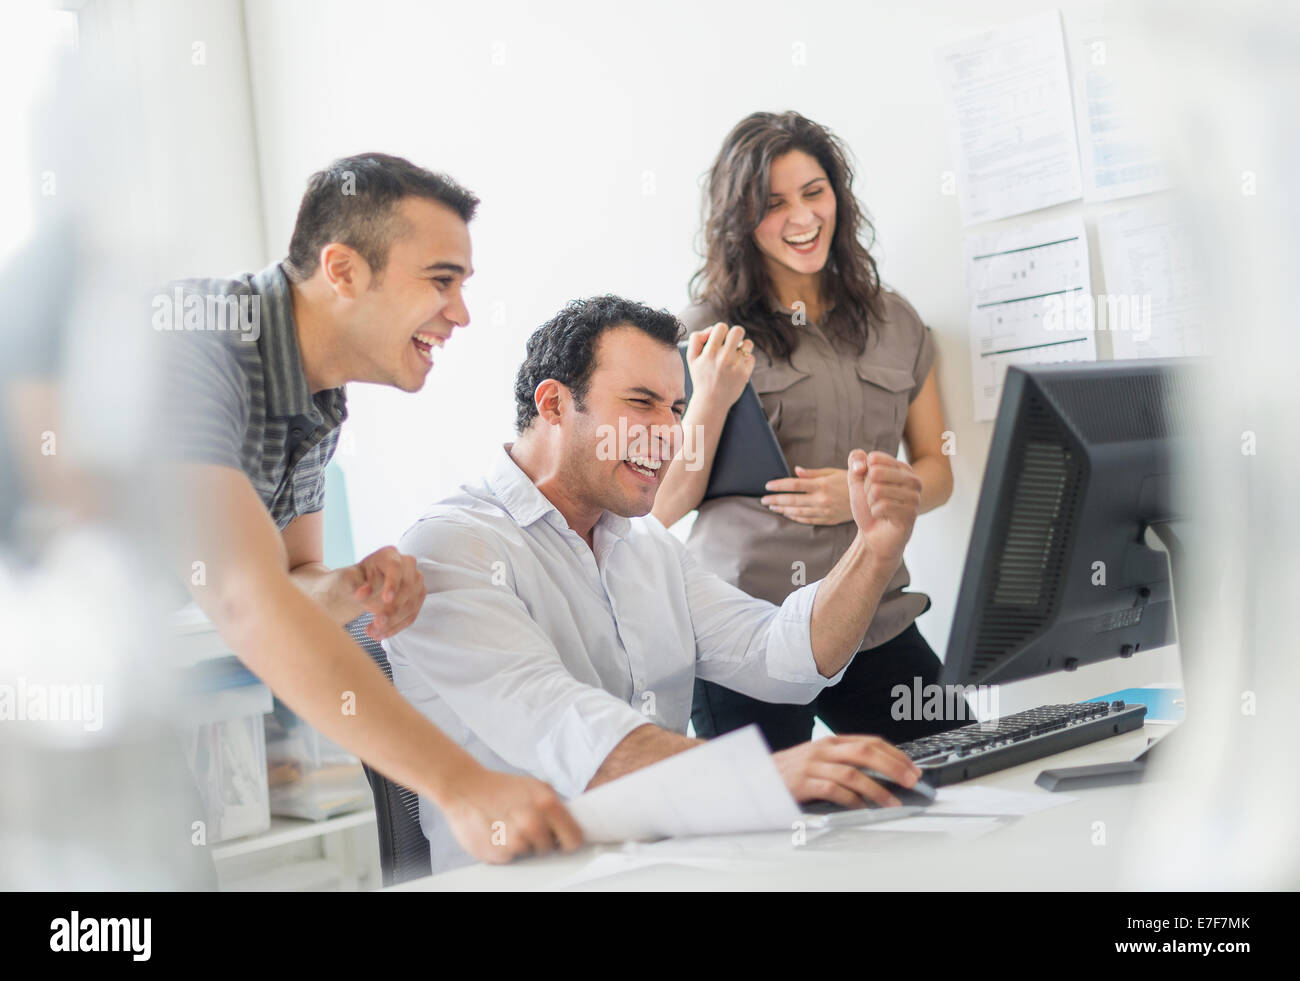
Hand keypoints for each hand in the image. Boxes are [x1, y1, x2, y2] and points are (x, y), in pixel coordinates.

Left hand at [344, 545, 423, 639]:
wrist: (356, 589)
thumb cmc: (351, 581)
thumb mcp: (347, 580)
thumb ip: (353, 584)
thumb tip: (362, 594)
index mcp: (388, 554)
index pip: (395, 567)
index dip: (393, 583)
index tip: (386, 599)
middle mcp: (407, 565)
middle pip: (408, 587)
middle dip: (392, 609)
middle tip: (376, 624)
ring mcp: (415, 581)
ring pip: (411, 604)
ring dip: (393, 622)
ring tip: (372, 632)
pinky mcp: (416, 598)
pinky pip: (411, 615)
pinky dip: (396, 627)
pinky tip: (381, 634)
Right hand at [440, 767, 583, 863]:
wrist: (465, 788)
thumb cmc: (499, 787)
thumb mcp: (534, 786)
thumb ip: (553, 806)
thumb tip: (568, 822)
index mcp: (547, 805)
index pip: (574, 839)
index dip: (568, 840)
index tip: (562, 841)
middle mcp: (533, 824)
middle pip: (548, 849)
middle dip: (540, 840)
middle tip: (525, 827)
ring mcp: (515, 841)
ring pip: (528, 854)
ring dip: (520, 845)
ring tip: (507, 827)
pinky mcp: (498, 854)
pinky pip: (509, 858)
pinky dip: (504, 849)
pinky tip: (496, 833)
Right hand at [686, 322, 754, 411]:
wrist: (711, 402)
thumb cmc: (701, 378)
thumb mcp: (691, 358)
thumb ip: (696, 338)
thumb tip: (711, 329)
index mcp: (710, 352)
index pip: (721, 327)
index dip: (721, 330)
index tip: (719, 340)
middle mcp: (724, 358)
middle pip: (738, 330)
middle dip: (735, 335)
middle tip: (731, 343)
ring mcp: (736, 366)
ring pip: (747, 343)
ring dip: (742, 347)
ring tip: (735, 354)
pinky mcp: (745, 374)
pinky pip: (751, 357)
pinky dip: (746, 360)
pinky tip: (738, 366)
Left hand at [761, 466, 851, 524]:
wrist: (869, 498)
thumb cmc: (850, 481)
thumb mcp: (833, 472)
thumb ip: (813, 473)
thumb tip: (796, 470)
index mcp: (822, 484)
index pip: (794, 484)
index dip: (779, 485)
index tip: (767, 486)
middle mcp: (821, 499)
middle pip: (792, 500)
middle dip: (775, 500)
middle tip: (763, 499)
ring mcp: (824, 511)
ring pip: (798, 512)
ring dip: (783, 510)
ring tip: (772, 507)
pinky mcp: (828, 519)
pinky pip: (807, 520)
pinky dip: (795, 517)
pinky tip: (787, 514)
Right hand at [773, 734, 923, 808]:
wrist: (757, 776)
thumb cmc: (791, 772)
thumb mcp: (819, 759)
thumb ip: (844, 762)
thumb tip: (880, 774)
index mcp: (831, 742)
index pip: (870, 741)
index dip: (895, 754)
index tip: (912, 768)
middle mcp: (823, 749)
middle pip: (865, 752)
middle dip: (893, 766)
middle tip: (911, 781)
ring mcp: (812, 765)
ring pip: (853, 773)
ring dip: (877, 789)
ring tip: (892, 803)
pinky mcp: (803, 783)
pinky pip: (833, 790)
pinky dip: (851, 801)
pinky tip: (862, 809)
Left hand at [848, 450, 920, 568]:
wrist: (873, 536)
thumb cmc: (867, 507)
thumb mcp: (856, 480)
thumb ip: (856, 461)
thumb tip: (864, 460)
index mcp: (903, 468)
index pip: (874, 459)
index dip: (863, 475)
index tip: (870, 487)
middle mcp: (913, 480)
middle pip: (875, 473)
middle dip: (867, 490)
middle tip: (873, 501)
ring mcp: (915, 497)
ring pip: (878, 490)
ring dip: (871, 503)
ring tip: (878, 510)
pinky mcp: (911, 514)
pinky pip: (882, 506)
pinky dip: (875, 513)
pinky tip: (883, 518)